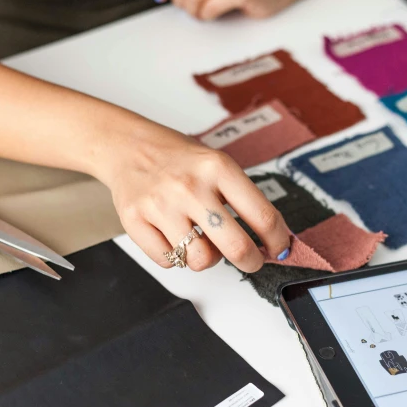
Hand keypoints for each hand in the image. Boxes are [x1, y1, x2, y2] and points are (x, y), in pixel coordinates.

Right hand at [91, 115, 290, 272]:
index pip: (263, 215)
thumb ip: (241, 197)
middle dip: (251, 261)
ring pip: (200, 260)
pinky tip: (176, 238)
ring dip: (208, 259)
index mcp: (218, 168)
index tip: (280, 249)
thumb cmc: (177, 158)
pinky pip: (170, 261)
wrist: (126, 146)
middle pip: (236, 246)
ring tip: (204, 243)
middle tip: (252, 260)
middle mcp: (190, 187)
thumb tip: (270, 237)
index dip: (278, 240)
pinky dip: (178, 257)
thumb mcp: (216, 163)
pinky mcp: (135, 221)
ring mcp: (161, 206)